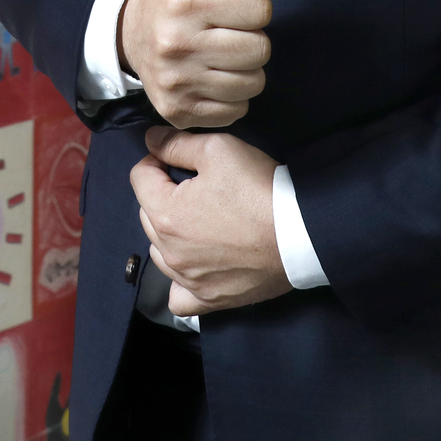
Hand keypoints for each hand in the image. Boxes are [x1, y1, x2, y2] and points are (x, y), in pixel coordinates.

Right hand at [120, 0, 271, 128]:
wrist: (128, 33)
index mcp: (185, 1)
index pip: (260, 9)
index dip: (253, 3)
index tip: (231, 0)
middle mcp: (176, 44)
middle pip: (260, 50)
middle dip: (250, 37)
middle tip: (227, 28)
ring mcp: (175, 81)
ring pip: (252, 82)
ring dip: (244, 68)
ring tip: (220, 51)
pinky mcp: (178, 111)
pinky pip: (237, 109)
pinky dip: (231, 95)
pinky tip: (211, 75)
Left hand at [130, 126, 289, 315]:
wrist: (300, 233)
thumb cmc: (258, 188)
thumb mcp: (218, 149)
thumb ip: (176, 144)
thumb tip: (150, 141)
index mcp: (166, 213)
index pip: (139, 178)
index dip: (157, 160)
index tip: (178, 159)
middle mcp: (170, 252)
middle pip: (148, 214)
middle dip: (163, 196)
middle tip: (196, 186)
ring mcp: (188, 279)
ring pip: (160, 252)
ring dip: (170, 234)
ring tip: (199, 221)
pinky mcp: (209, 299)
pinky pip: (178, 296)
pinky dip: (180, 281)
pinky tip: (193, 265)